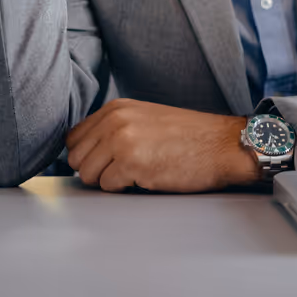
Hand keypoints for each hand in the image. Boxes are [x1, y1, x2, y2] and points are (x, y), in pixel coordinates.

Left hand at [65, 99, 260, 192]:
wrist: (223, 145)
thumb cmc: (189, 137)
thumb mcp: (145, 119)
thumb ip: (113, 129)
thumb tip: (83, 153)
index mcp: (116, 108)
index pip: (73, 138)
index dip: (87, 155)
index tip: (106, 161)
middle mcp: (115, 120)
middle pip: (76, 158)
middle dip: (96, 170)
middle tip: (123, 170)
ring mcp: (123, 140)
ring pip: (88, 175)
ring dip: (109, 181)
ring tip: (137, 172)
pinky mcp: (133, 163)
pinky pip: (108, 186)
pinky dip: (125, 188)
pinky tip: (147, 177)